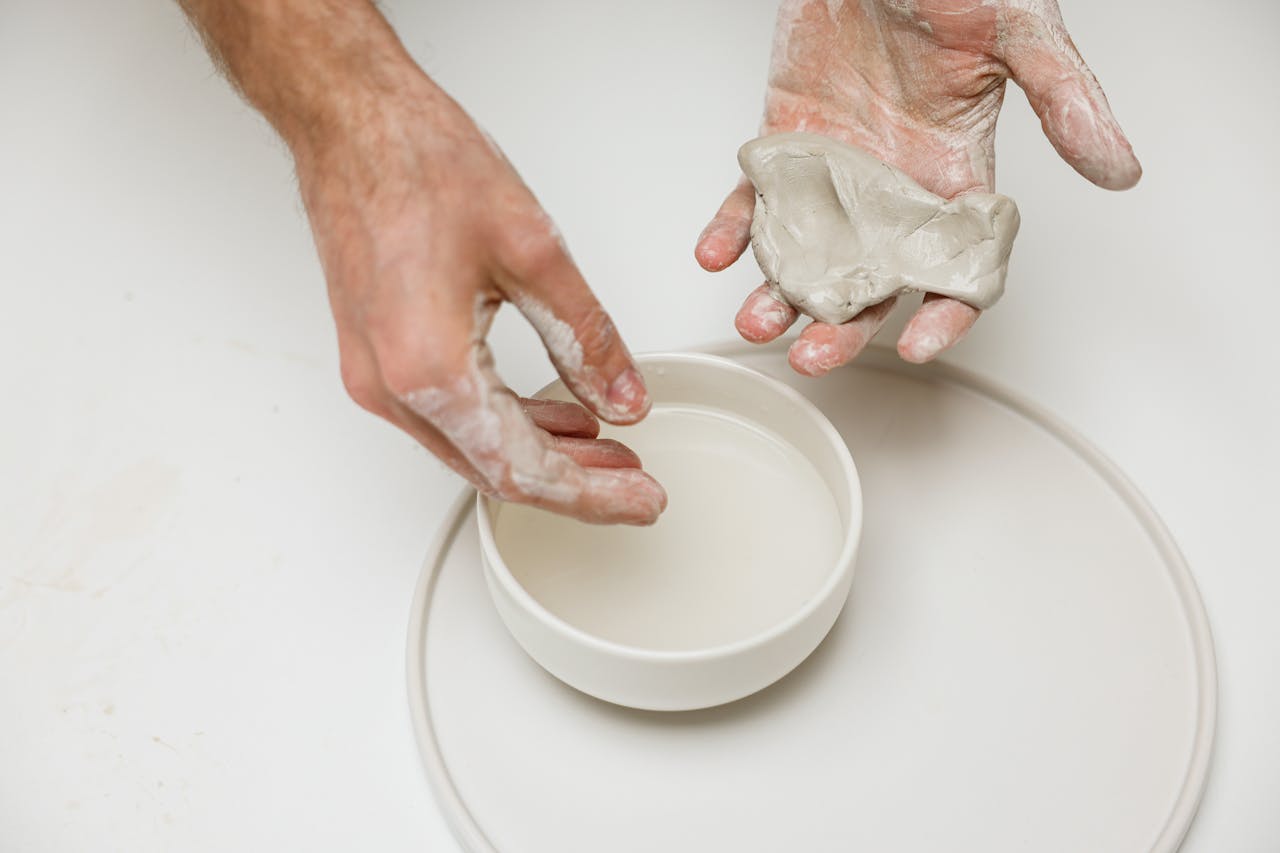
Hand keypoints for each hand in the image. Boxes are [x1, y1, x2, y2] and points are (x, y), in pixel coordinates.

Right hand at [294, 75, 666, 523]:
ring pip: (472, 449)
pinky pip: (449, 416)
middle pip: (495, 472)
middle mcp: (391, 385)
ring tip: (608, 453)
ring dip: (542, 456)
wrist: (352, 122)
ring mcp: (377, 375)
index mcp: (428, 367)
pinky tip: (554, 416)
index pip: (522, 468)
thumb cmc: (417, 164)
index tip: (640, 501)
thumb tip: (623, 397)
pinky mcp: (378, 358)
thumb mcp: (533, 251)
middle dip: (573, 484)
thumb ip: (586, 338)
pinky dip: (507, 424)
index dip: (591, 495)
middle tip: (635, 485)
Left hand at [695, 0, 1140, 373]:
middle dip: (842, 324)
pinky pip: (753, 201)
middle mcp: (892, 187)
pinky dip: (732, 230)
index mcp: (954, 174)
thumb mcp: (1017, 31)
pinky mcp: (785, 144)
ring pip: (807, 254)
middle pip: (871, 280)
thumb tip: (1120, 169)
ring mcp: (834, 172)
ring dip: (780, 293)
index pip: (957, 266)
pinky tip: (716, 252)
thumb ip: (1063, 101)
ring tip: (757, 318)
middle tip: (812, 353)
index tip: (919, 343)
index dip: (944, 313)